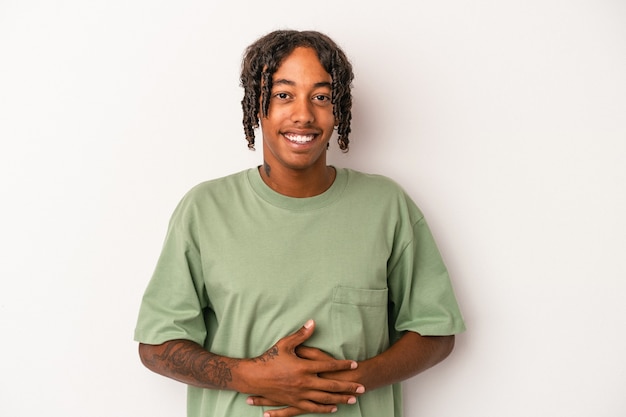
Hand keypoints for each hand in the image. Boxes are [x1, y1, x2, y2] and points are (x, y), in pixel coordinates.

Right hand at [243, 320, 364, 416]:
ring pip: (325, 399)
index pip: (329, 366)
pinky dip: (324, 408)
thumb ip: (301, 335)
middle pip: (331, 385)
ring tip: (353, 399)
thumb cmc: (269, 358)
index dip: (343, 365)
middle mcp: (304, 383)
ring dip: (340, 399)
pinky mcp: (294, 402)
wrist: (254, 377)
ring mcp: (300, 394)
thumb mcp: (285, 344)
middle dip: (348, 387)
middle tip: (362, 388)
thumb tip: (313, 322)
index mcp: (304, 367)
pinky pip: (313, 408)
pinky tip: (334, 408)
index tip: (355, 364)